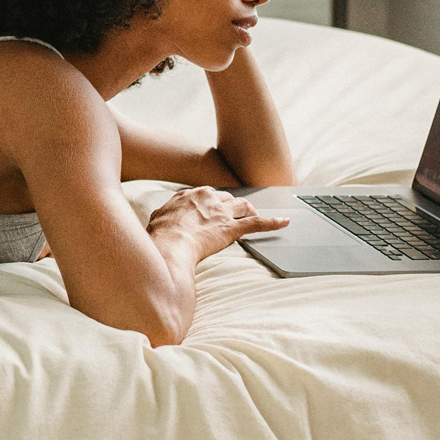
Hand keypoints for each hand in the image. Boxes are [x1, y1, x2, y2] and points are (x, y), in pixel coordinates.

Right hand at [146, 186, 289, 263]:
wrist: (170, 244)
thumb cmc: (160, 235)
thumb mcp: (156, 219)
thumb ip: (163, 216)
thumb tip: (160, 220)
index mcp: (189, 195)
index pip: (207, 195)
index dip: (211, 203)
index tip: (212, 209)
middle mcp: (208, 198)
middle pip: (227, 198)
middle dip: (231, 206)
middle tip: (234, 214)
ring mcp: (222, 212)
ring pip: (243, 206)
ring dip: (249, 211)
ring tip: (254, 216)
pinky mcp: (232, 228)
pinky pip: (257, 223)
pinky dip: (272, 223)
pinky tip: (283, 222)